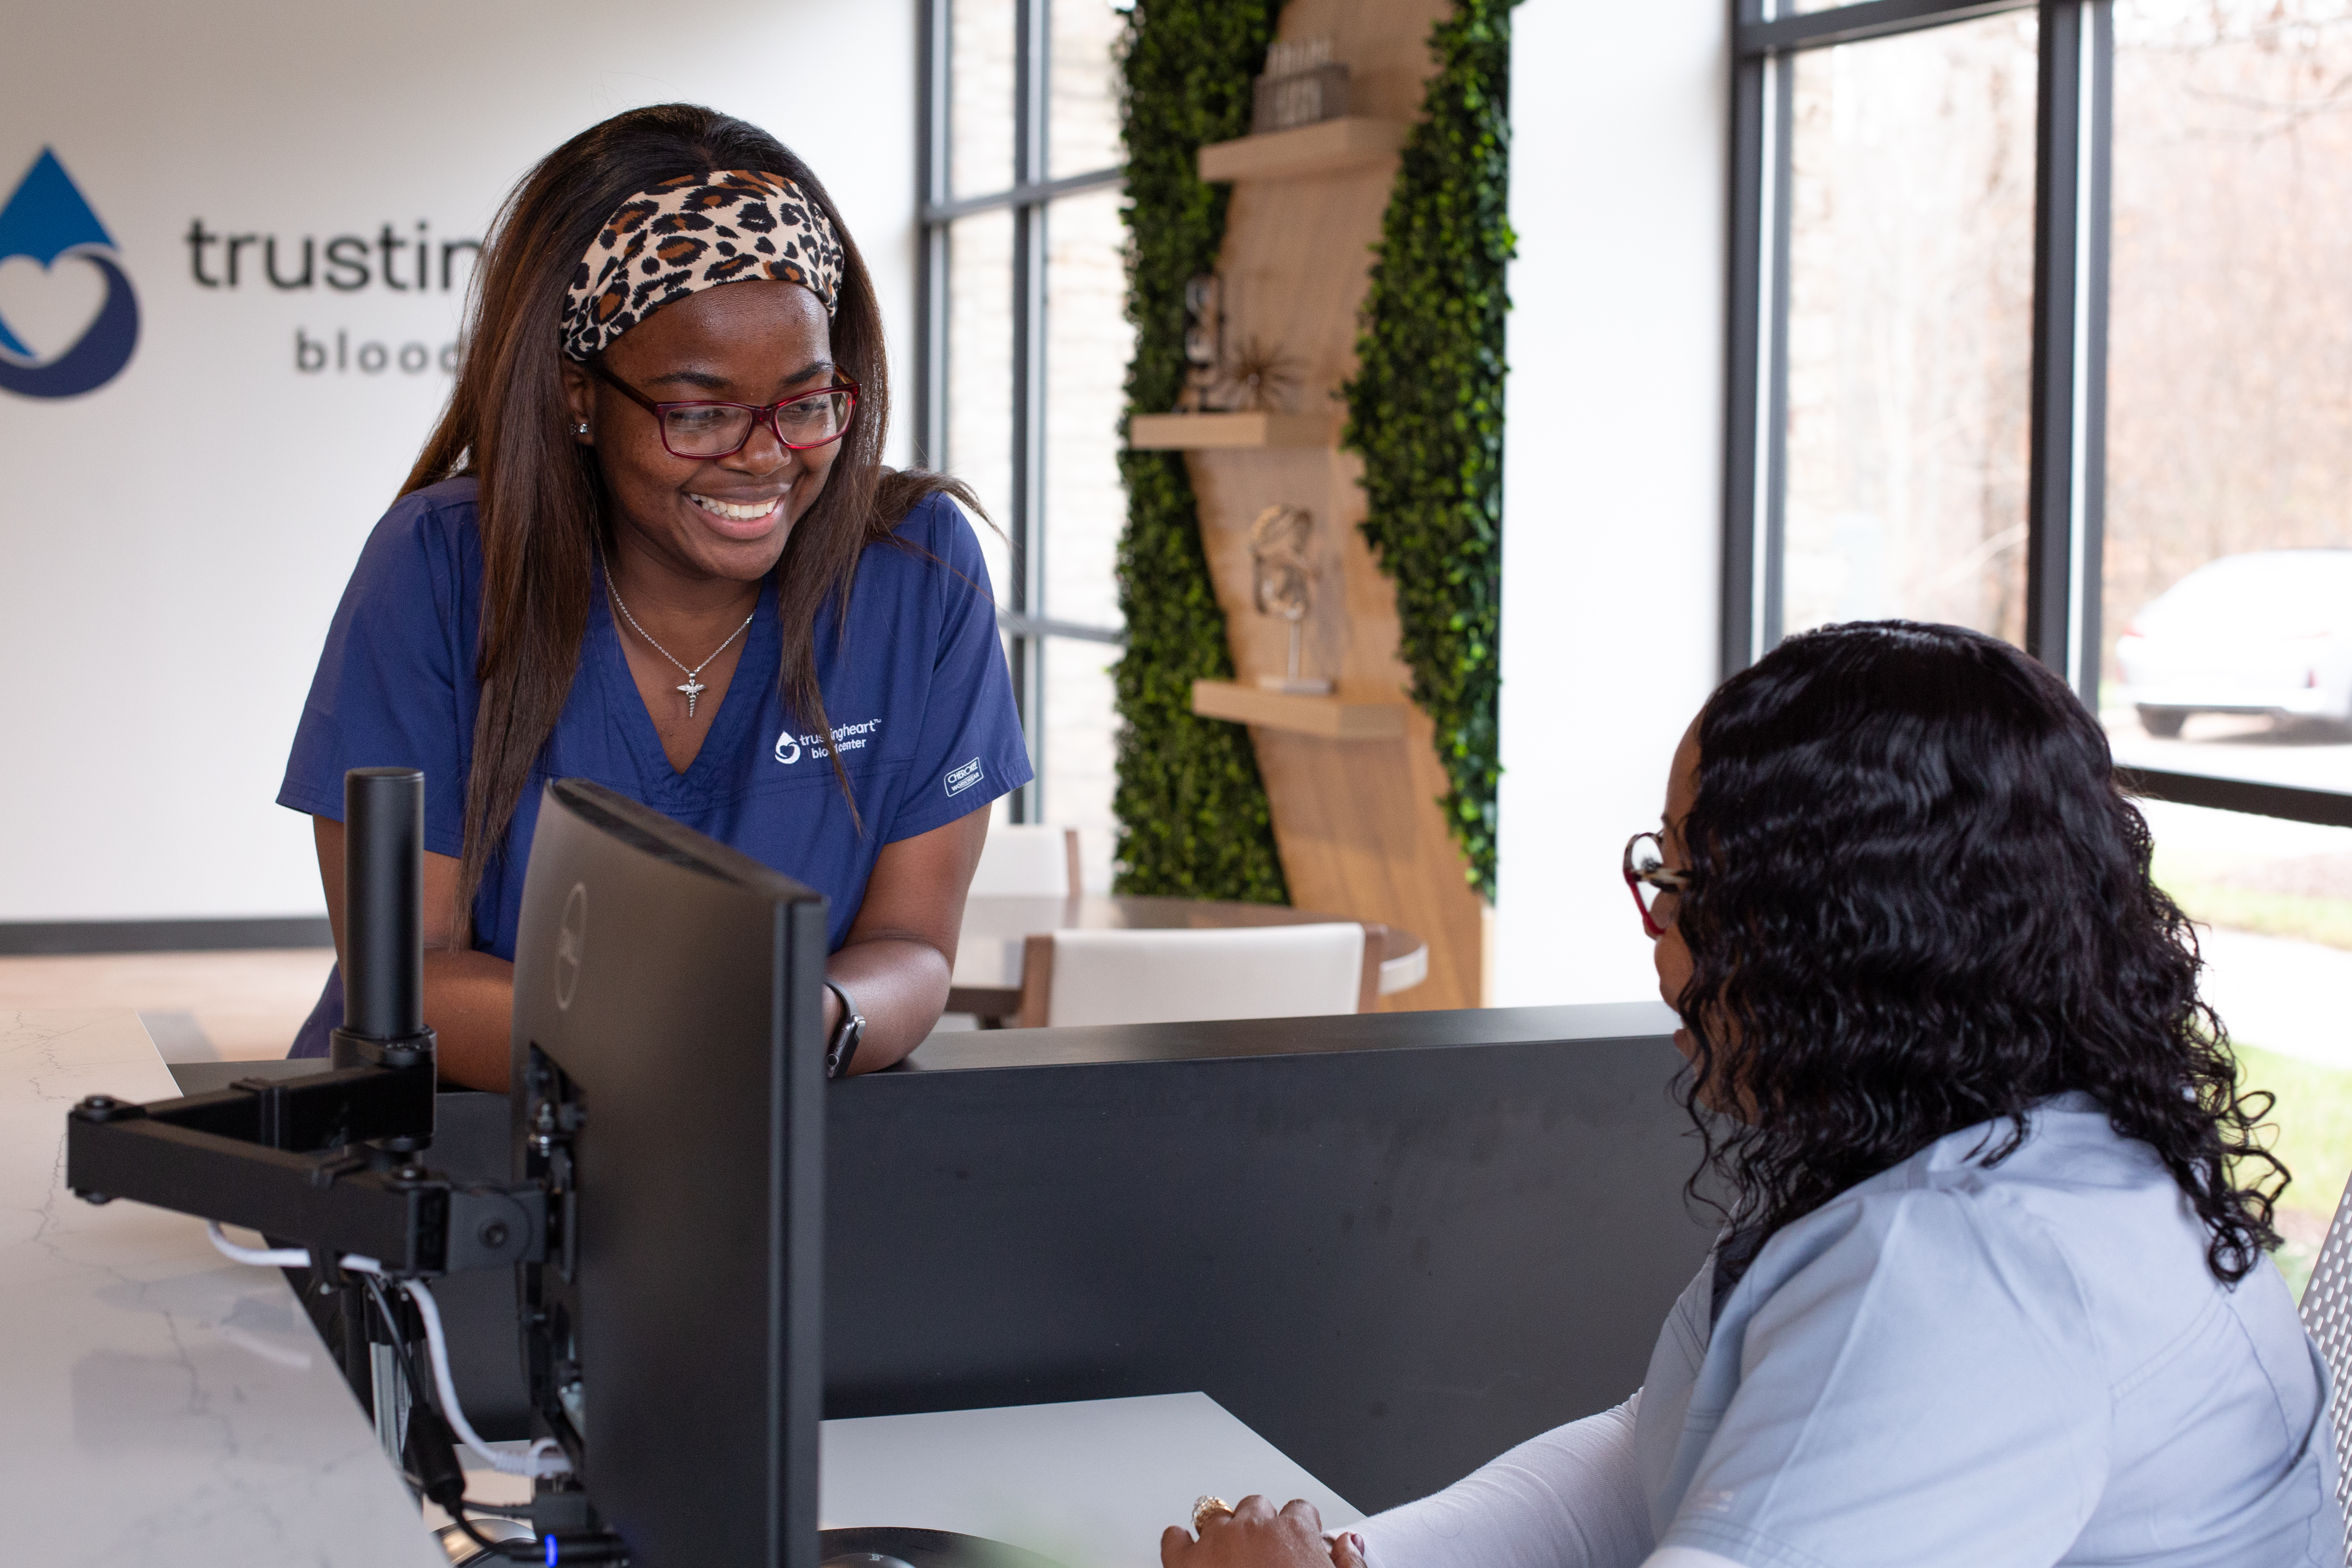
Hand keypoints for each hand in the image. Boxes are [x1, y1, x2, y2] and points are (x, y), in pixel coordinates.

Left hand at [1159, 1496, 1369, 1567]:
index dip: (1300, 1528)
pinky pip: (1174, 1538)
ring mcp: (1215, 1542)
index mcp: (1293, 1532)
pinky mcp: (1183, 1563)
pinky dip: (1180, 1543)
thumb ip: (1349, 1565)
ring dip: (1223, 1531)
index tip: (1297, 1543)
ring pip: (1217, 1516)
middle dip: (1260, 1526)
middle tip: (1264, 1554)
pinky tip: (1188, 1553)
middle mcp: (1252, 1528)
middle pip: (1256, 1507)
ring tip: (1228, 1556)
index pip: (1299, 1510)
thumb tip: (1350, 1545)